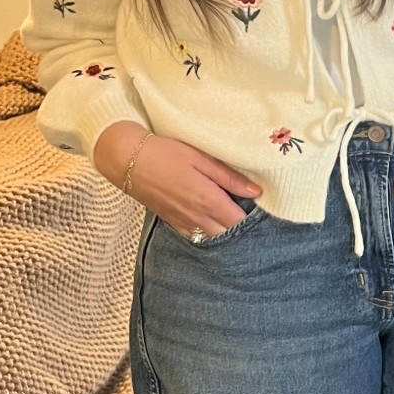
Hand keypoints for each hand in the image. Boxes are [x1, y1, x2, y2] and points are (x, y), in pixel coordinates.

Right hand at [94, 122, 261, 238]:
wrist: (129, 161)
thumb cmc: (166, 154)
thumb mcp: (201, 159)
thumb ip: (229, 177)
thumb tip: (256, 192)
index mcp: (209, 200)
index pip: (241, 221)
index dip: (255, 220)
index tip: (264, 213)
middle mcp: (198, 217)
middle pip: (230, 235)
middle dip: (243, 230)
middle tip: (254, 219)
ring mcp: (184, 223)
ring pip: (214, 239)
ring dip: (227, 234)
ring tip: (236, 222)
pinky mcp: (173, 224)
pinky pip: (197, 237)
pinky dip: (209, 235)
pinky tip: (215, 225)